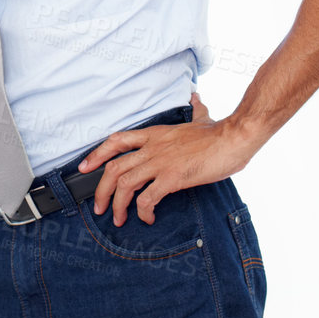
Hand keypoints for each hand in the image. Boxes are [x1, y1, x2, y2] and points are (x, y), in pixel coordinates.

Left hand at [78, 94, 257, 224]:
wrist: (233, 138)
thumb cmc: (219, 133)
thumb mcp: (201, 117)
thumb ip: (195, 110)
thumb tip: (195, 99)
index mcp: (155, 134)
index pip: (116, 141)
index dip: (96, 154)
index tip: (85, 167)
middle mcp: (152, 148)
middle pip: (113, 167)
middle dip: (101, 190)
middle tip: (99, 206)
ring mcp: (161, 162)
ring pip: (124, 184)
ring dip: (117, 205)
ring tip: (119, 218)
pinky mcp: (172, 177)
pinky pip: (147, 198)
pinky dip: (143, 211)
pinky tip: (148, 218)